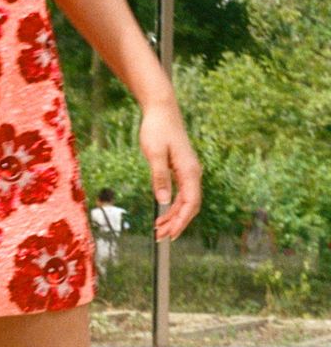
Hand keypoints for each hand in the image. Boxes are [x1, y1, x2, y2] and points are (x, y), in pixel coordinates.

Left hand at [138, 100, 201, 241]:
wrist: (162, 110)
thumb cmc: (157, 129)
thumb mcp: (154, 153)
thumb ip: (160, 177)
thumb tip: (163, 201)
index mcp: (189, 171)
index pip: (190, 204)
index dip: (181, 221)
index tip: (171, 235)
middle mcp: (193, 173)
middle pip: (190, 206)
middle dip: (177, 223)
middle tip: (160, 236)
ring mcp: (188, 171)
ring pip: (185, 201)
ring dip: (174, 215)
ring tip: (159, 228)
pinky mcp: (181, 168)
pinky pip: (181, 192)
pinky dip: (173, 204)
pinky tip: (163, 211)